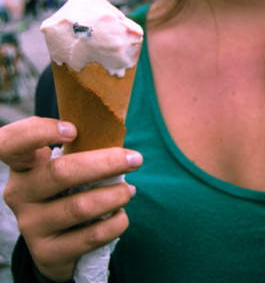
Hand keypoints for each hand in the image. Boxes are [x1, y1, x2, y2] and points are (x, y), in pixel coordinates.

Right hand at [0, 117, 141, 281]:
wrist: (59, 242)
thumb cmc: (69, 190)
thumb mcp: (67, 165)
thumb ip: (81, 147)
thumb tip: (117, 128)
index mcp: (23, 165)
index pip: (11, 143)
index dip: (37, 133)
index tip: (72, 130)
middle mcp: (19, 193)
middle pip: (61, 173)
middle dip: (106, 164)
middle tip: (135, 159)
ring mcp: (30, 225)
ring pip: (79, 207)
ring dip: (114, 196)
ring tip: (129, 191)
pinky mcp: (47, 252)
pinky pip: (90, 236)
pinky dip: (115, 223)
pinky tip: (121, 216)